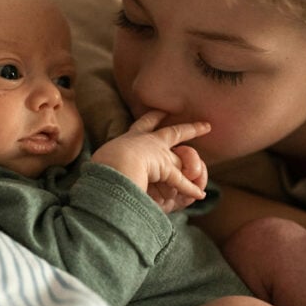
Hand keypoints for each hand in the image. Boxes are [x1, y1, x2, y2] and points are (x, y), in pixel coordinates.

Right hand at [91, 110, 210, 212]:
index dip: (151, 118)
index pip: (142, 125)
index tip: (159, 111)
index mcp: (128, 139)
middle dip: (189, 129)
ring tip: (202, 171)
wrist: (111, 165)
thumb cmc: (101, 165)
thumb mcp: (104, 163)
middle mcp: (146, 141)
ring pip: (184, 154)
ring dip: (194, 162)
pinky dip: (189, 188)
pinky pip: (181, 180)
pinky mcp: (166, 168)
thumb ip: (109, 165)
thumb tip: (105, 172)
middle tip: (204, 125)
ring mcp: (159, 154)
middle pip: (172, 131)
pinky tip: (199, 194)